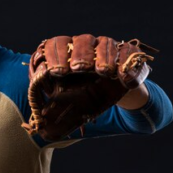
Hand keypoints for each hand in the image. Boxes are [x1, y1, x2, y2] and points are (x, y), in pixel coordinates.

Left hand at [22, 34, 157, 140]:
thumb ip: (56, 115)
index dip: (54, 55)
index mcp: (65, 56)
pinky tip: (125, 79)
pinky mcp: (126, 55)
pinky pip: (129, 53)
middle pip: (81, 41)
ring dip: (104, 57)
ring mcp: (106, 49)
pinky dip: (128, 65)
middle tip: (79, 69)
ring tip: (104, 72)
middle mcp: (85, 47)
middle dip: (79, 54)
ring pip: (105, 43)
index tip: (56, 71)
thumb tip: (43, 131)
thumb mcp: (69, 107)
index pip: (56, 45)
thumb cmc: (80, 98)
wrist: (109, 95)